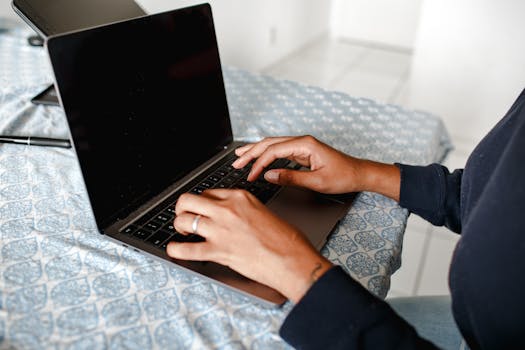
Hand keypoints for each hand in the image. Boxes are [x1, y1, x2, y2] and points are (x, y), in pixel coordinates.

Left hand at [167, 189, 332, 302]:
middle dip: (182, 209)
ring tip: (183, 233)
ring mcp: (220, 230)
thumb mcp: (264, 212)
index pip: (209, 193)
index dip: (202, 203)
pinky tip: (175, 250)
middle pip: (188, 200)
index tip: (201, 210)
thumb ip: (244, 210)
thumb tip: (233, 217)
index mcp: (240, 197)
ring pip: (183, 220)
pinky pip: (186, 249)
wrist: (292, 260)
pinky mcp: (218, 250)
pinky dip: (176, 250)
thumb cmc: (286, 240)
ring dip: (179, 226)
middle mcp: (227, 210)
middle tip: (185, 217)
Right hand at [232, 135, 400, 199]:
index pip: (274, 151)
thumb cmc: (343, 176)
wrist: (359, 174)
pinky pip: (279, 151)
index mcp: (305, 144)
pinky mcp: (302, 152)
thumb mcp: (316, 181)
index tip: (251, 176)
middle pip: (270, 143)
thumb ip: (291, 178)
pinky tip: (258, 158)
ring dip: (256, 151)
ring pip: (273, 145)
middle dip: (251, 152)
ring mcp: (301, 146)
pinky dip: (266, 155)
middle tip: (236, 162)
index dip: (259, 163)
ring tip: (239, 156)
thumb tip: (269, 175)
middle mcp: (302, 141)